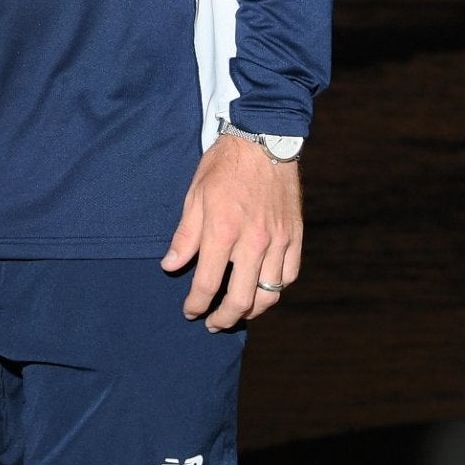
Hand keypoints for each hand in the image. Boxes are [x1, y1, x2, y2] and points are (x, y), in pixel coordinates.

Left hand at [163, 133, 302, 329]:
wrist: (264, 141)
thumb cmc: (223, 167)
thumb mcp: (194, 196)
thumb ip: (184, 236)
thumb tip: (170, 266)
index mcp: (222, 231)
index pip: (206, 283)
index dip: (196, 304)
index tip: (190, 311)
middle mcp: (253, 242)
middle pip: (241, 299)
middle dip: (224, 318)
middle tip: (213, 323)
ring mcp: (277, 241)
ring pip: (269, 293)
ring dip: (251, 311)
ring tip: (238, 313)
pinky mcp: (294, 237)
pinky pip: (288, 276)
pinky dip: (276, 289)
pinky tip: (262, 290)